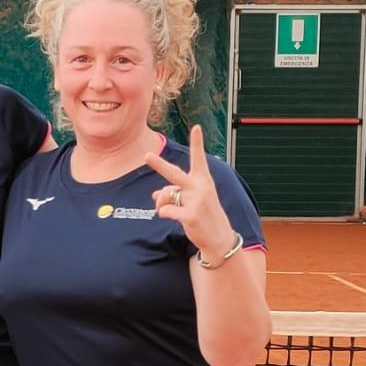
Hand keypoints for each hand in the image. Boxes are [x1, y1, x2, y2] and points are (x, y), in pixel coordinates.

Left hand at [150, 125, 235, 259]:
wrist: (219, 238)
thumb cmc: (204, 215)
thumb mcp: (192, 200)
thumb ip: (174, 192)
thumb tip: (155, 194)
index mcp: (203, 180)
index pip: (199, 159)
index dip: (197, 143)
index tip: (196, 127)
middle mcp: (200, 187)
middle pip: (174, 174)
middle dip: (159, 164)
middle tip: (146, 155)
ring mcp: (196, 201)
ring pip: (165, 195)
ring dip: (161, 203)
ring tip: (165, 209)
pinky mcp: (190, 215)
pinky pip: (165, 211)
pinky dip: (164, 214)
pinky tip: (172, 218)